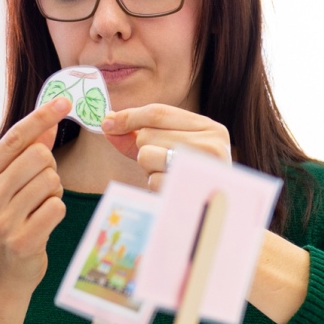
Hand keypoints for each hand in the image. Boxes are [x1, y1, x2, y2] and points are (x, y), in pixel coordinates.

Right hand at [0, 97, 70, 290]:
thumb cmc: (4, 228)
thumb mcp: (4, 190)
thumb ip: (23, 157)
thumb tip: (48, 124)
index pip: (16, 137)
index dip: (42, 116)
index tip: (65, 101)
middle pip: (40, 156)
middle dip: (49, 170)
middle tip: (38, 191)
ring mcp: (2, 219)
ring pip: (51, 181)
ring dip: (53, 194)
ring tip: (36, 211)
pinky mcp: (22, 239)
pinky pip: (57, 208)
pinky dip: (56, 214)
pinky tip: (41, 226)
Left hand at [100, 104, 230, 191]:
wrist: (216, 211)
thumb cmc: (188, 175)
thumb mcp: (170, 148)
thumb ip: (139, 136)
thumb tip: (108, 123)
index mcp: (209, 127)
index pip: (158, 112)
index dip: (128, 117)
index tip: (107, 123)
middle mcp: (212, 142)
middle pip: (147, 135)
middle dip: (142, 149)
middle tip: (160, 163)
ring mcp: (202, 166)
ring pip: (146, 154)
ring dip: (148, 168)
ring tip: (165, 175)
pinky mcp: (190, 188)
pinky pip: (152, 180)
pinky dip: (154, 185)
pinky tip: (170, 188)